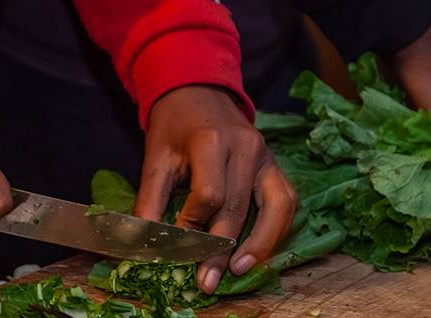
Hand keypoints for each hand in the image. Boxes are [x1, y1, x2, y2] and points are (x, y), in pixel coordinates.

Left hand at [134, 85, 296, 293]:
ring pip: (277, 206)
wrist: (197, 92)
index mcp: (212, 141)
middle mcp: (246, 147)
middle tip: (207, 280)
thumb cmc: (173, 126)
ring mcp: (266, 156)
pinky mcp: (276, 165)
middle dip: (222, 249)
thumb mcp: (155, 159)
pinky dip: (276, 229)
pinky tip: (259, 250)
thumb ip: (149, 203)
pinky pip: (286, 201)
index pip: (210, 195)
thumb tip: (144, 245)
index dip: (193, 226)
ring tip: (240, 270)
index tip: (178, 247)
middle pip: (240, 207)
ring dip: (261, 244)